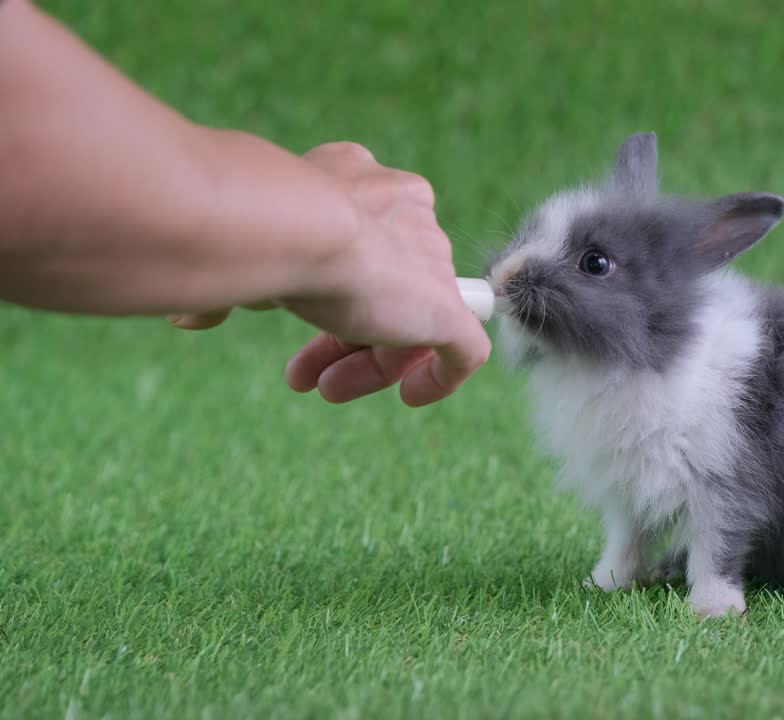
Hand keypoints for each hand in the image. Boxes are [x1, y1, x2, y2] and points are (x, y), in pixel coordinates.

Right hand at [170, 141, 490, 405]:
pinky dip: (440, 377)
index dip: (329, 289)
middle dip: (342, 336)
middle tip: (304, 374)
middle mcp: (405, 211)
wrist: (290, 224)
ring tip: (327, 389)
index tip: (288, 315)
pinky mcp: (450, 307)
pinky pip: (464, 351)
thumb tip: (194, 314)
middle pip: (386, 283)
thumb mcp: (240, 251)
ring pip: (415, 318)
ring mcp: (432, 259)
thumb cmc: (251, 227)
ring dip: (372, 362)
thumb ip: (234, 278)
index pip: (361, 240)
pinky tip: (409, 395)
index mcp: (362, 182)